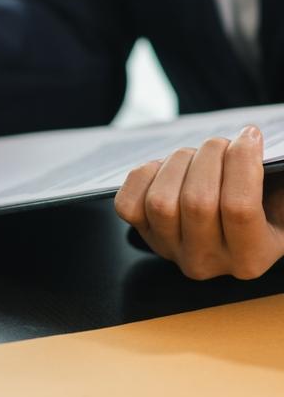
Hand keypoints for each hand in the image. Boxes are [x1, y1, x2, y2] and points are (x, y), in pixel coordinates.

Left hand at [114, 126, 283, 279]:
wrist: (226, 233)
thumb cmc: (261, 209)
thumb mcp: (281, 205)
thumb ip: (278, 183)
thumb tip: (253, 145)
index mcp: (250, 257)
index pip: (239, 207)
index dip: (242, 162)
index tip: (249, 135)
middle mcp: (206, 261)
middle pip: (197, 201)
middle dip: (210, 156)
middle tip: (221, 143)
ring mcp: (169, 249)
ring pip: (161, 201)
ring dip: (179, 163)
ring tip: (196, 155)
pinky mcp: (142, 234)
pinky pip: (128, 203)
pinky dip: (145, 175)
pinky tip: (167, 169)